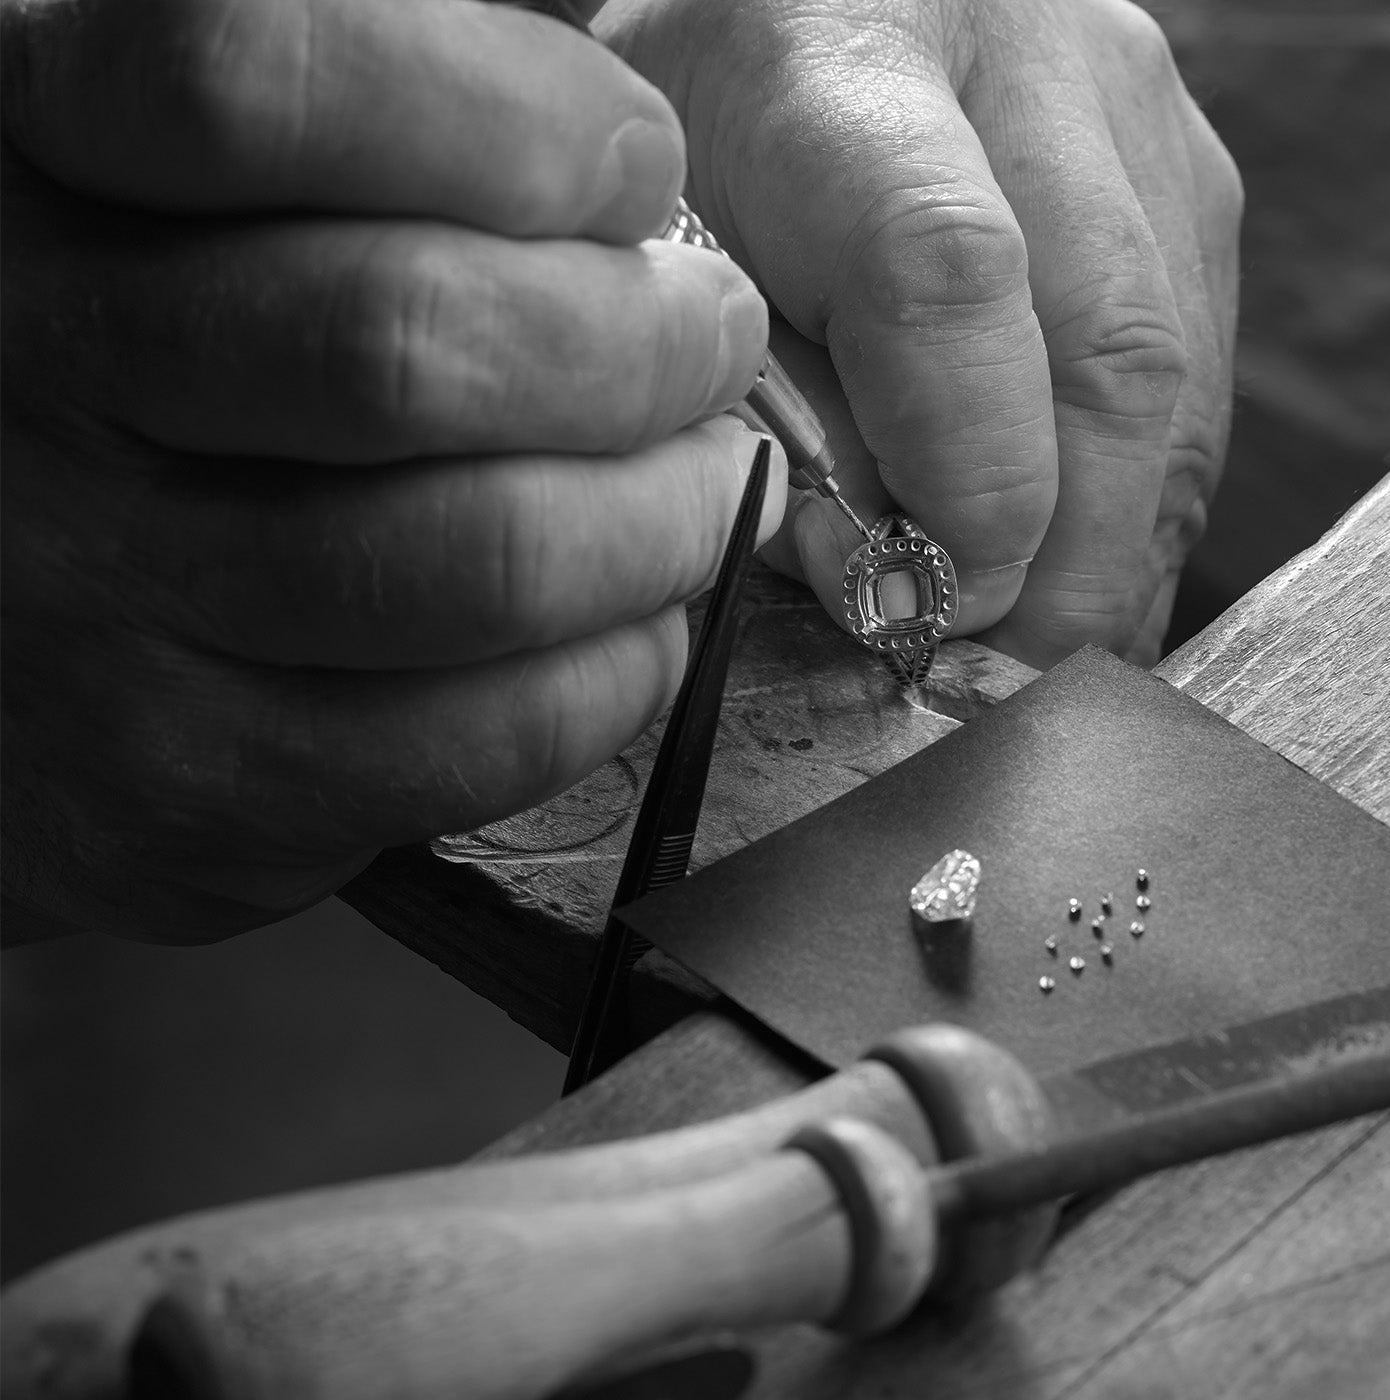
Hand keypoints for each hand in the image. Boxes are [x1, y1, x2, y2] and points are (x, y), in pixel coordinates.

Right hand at [0, 0, 779, 941]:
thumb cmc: (129, 355)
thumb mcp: (169, 173)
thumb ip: (359, 112)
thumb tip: (611, 158)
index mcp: (25, 151)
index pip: (254, 80)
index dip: (507, 114)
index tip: (627, 158)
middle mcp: (27, 368)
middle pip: (409, 342)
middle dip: (642, 341)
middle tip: (706, 336)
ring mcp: (91, 596)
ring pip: (481, 561)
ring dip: (660, 518)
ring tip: (695, 479)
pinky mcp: (179, 788)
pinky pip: (475, 741)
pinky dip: (614, 672)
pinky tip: (631, 616)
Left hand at [602, 0, 1240, 666]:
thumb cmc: (715, 130)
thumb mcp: (674, 250)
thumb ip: (768, 409)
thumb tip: (893, 584)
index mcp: (846, 48)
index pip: (950, 278)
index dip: (962, 486)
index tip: (919, 612)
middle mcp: (1034, 58)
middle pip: (1114, 354)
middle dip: (1065, 569)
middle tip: (994, 687)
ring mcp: (1145, 115)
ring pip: (1182, 388)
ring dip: (1116, 556)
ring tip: (1033, 651)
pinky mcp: (1199, 177)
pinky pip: (1202, 383)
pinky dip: (1141, 507)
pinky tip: (1076, 570)